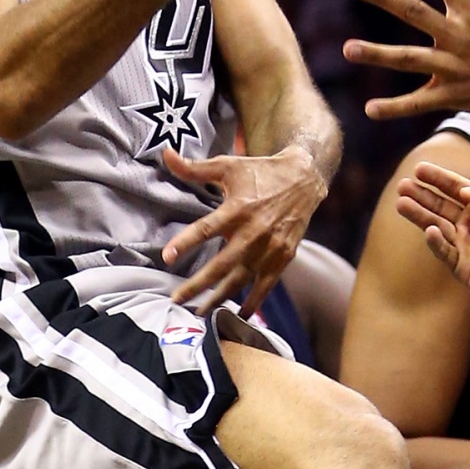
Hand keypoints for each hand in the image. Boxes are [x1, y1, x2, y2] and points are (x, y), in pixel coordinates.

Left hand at [162, 146, 326, 314]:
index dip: (186, 242)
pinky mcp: (283, 257)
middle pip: (221, 264)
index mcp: (237, 208)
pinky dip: (254, 300)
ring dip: (219, 297)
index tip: (167, 257)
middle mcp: (253, 231)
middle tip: (176, 299)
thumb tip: (165, 154)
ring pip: (241, 279)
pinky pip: (266, 284)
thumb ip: (194, 168)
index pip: (206, 228)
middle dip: (197, 284)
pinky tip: (240, 313)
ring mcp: (270, 247)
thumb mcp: (228, 166)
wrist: (304, 179)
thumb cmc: (261, 172)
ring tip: (200, 313)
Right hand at [396, 162, 469, 310]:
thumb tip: (466, 192)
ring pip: (436, 226)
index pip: (456, 187)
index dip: (438, 178)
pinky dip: (435, 242)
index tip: (420, 168)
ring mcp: (465, 245)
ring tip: (401, 203)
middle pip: (439, 205)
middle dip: (421, 195)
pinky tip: (428, 229)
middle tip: (402, 185)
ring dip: (418, 215)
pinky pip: (445, 252)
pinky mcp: (463, 267)